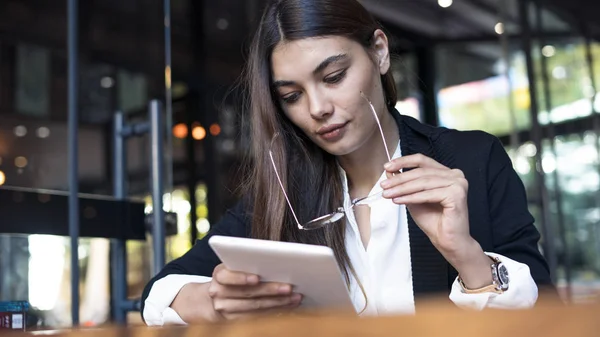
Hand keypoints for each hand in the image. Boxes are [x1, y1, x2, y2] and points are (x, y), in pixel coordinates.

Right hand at [170, 264, 301, 322]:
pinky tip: (288, 307)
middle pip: (247, 294)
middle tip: (289, 287)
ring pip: (255, 307)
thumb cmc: (230, 278)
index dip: (241, 278)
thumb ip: (246, 264)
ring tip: (294, 298)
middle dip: (270, 290)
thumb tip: (274, 261)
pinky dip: (275, 312)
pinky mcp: (235, 321)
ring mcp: (226, 309)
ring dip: (277, 303)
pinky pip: (258, 317)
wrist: (211, 300)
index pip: (227, 276)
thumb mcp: (231, 268)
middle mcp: (219, 293)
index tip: (256, 277)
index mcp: (219, 275)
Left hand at [381, 154, 492, 287]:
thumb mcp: (413, 198)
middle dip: (399, 179)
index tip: (387, 167)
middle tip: (384, 185)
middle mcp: (455, 175)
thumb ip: (404, 184)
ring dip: (402, 188)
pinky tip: (399, 200)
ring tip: (388, 194)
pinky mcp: (457, 194)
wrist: (448, 241)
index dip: (403, 162)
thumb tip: (389, 172)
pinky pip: (428, 194)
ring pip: (423, 182)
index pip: (422, 161)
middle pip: (421, 172)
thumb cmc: (433, 221)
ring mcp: (458, 184)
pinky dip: (411, 197)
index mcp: (446, 173)